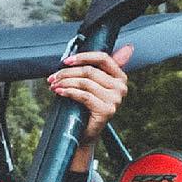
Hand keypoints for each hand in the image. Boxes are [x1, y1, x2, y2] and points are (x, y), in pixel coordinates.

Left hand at [47, 44, 131, 171]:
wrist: (84, 132)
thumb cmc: (86, 106)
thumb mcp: (92, 84)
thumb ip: (101, 67)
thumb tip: (128, 48)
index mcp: (119, 77)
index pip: (103, 58)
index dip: (83, 57)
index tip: (66, 61)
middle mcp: (121, 87)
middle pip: (90, 71)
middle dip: (67, 72)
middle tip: (53, 77)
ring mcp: (115, 99)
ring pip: (85, 82)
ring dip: (65, 82)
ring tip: (54, 85)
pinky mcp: (106, 110)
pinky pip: (84, 95)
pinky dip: (69, 92)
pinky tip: (60, 92)